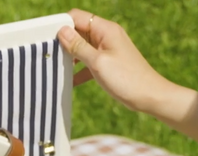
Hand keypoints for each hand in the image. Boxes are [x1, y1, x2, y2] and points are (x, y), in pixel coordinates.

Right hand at [57, 9, 176, 114]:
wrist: (150, 97)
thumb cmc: (127, 79)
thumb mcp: (98, 63)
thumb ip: (78, 46)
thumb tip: (61, 30)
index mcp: (105, 30)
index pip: (77, 17)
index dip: (61, 24)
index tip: (46, 37)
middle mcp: (107, 36)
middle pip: (78, 31)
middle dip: (64, 41)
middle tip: (48, 53)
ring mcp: (108, 49)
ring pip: (83, 47)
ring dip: (71, 56)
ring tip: (55, 66)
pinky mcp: (109, 63)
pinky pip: (89, 61)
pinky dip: (80, 69)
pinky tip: (69, 81)